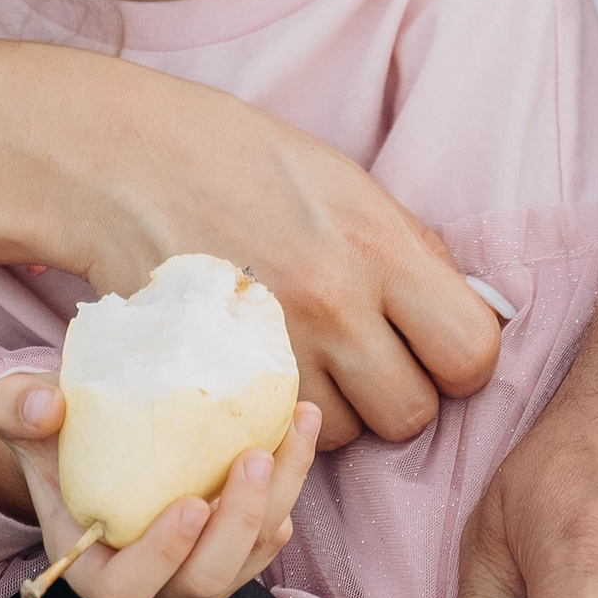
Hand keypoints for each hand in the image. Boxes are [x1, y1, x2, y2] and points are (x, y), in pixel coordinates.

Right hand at [0, 368, 320, 597]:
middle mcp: (148, 583)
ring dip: (278, 498)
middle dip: (237, 524)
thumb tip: (46, 408)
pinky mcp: (231, 546)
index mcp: (89, 566)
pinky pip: (268, 536)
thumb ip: (19, 409)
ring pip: (247, 559)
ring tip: (293, 427)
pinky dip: (289, 489)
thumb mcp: (17, 410)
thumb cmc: (49, 430)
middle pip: (202, 581)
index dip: (162, 558)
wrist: (86, 432)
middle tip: (253, 457)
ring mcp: (193, 570)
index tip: (191, 504)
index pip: (123, 591)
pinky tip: (295, 436)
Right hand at [51, 77, 503, 450]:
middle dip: (397, 395)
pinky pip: (279, 435)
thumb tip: (475, 312)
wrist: (123, 161)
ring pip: (344, 436)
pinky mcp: (217, 379)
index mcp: (377, 243)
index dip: (459, 360)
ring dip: (334, 412)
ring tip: (303, 358)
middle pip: (410, 413)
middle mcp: (332, 302)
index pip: (471, 351)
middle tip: (365, 359)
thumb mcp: (344, 182)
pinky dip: (279, 420)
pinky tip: (265, 376)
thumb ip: (409, 253)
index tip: (433, 346)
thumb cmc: (240, 161)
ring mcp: (272, 348)